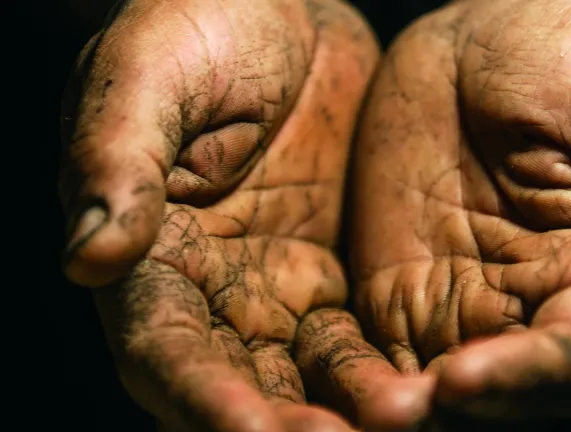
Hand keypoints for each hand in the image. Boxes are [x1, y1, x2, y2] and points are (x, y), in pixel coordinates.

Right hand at [59, 0, 378, 429]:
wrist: (279, 8)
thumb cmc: (198, 26)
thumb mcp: (149, 75)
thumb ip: (117, 160)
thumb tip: (90, 255)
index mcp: (149, 252)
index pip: (165, 348)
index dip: (204, 397)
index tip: (251, 431)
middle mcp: (209, 289)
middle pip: (241, 383)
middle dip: (284, 426)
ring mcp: (275, 288)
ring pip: (307, 375)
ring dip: (348, 411)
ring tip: (406, 421)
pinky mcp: (333, 275)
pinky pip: (358, 338)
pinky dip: (384, 370)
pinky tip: (426, 387)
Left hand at [295, 0, 570, 428]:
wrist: (488, 37)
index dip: (522, 381)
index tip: (459, 378)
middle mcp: (526, 313)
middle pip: (497, 401)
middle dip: (445, 415)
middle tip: (387, 419)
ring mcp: (456, 307)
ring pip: (426, 393)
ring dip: (385, 413)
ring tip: (334, 419)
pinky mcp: (396, 293)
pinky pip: (369, 353)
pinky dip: (341, 376)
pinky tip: (306, 376)